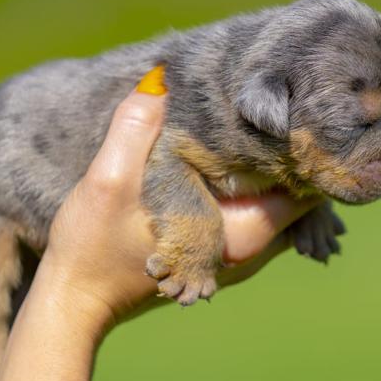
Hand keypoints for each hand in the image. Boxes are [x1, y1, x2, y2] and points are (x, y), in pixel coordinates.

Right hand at [37, 71, 317, 338]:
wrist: (74, 301)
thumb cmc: (90, 250)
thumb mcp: (108, 182)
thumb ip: (137, 131)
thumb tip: (162, 79)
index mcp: (241, 236)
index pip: (306, 190)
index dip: (304, 147)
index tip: (291, 108)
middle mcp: (249, 250)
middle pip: (298, 194)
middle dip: (289, 151)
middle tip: (276, 102)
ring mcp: (235, 252)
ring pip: (277, 201)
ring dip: (270, 163)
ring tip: (257, 119)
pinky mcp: (218, 248)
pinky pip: (253, 207)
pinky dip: (251, 179)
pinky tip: (231, 151)